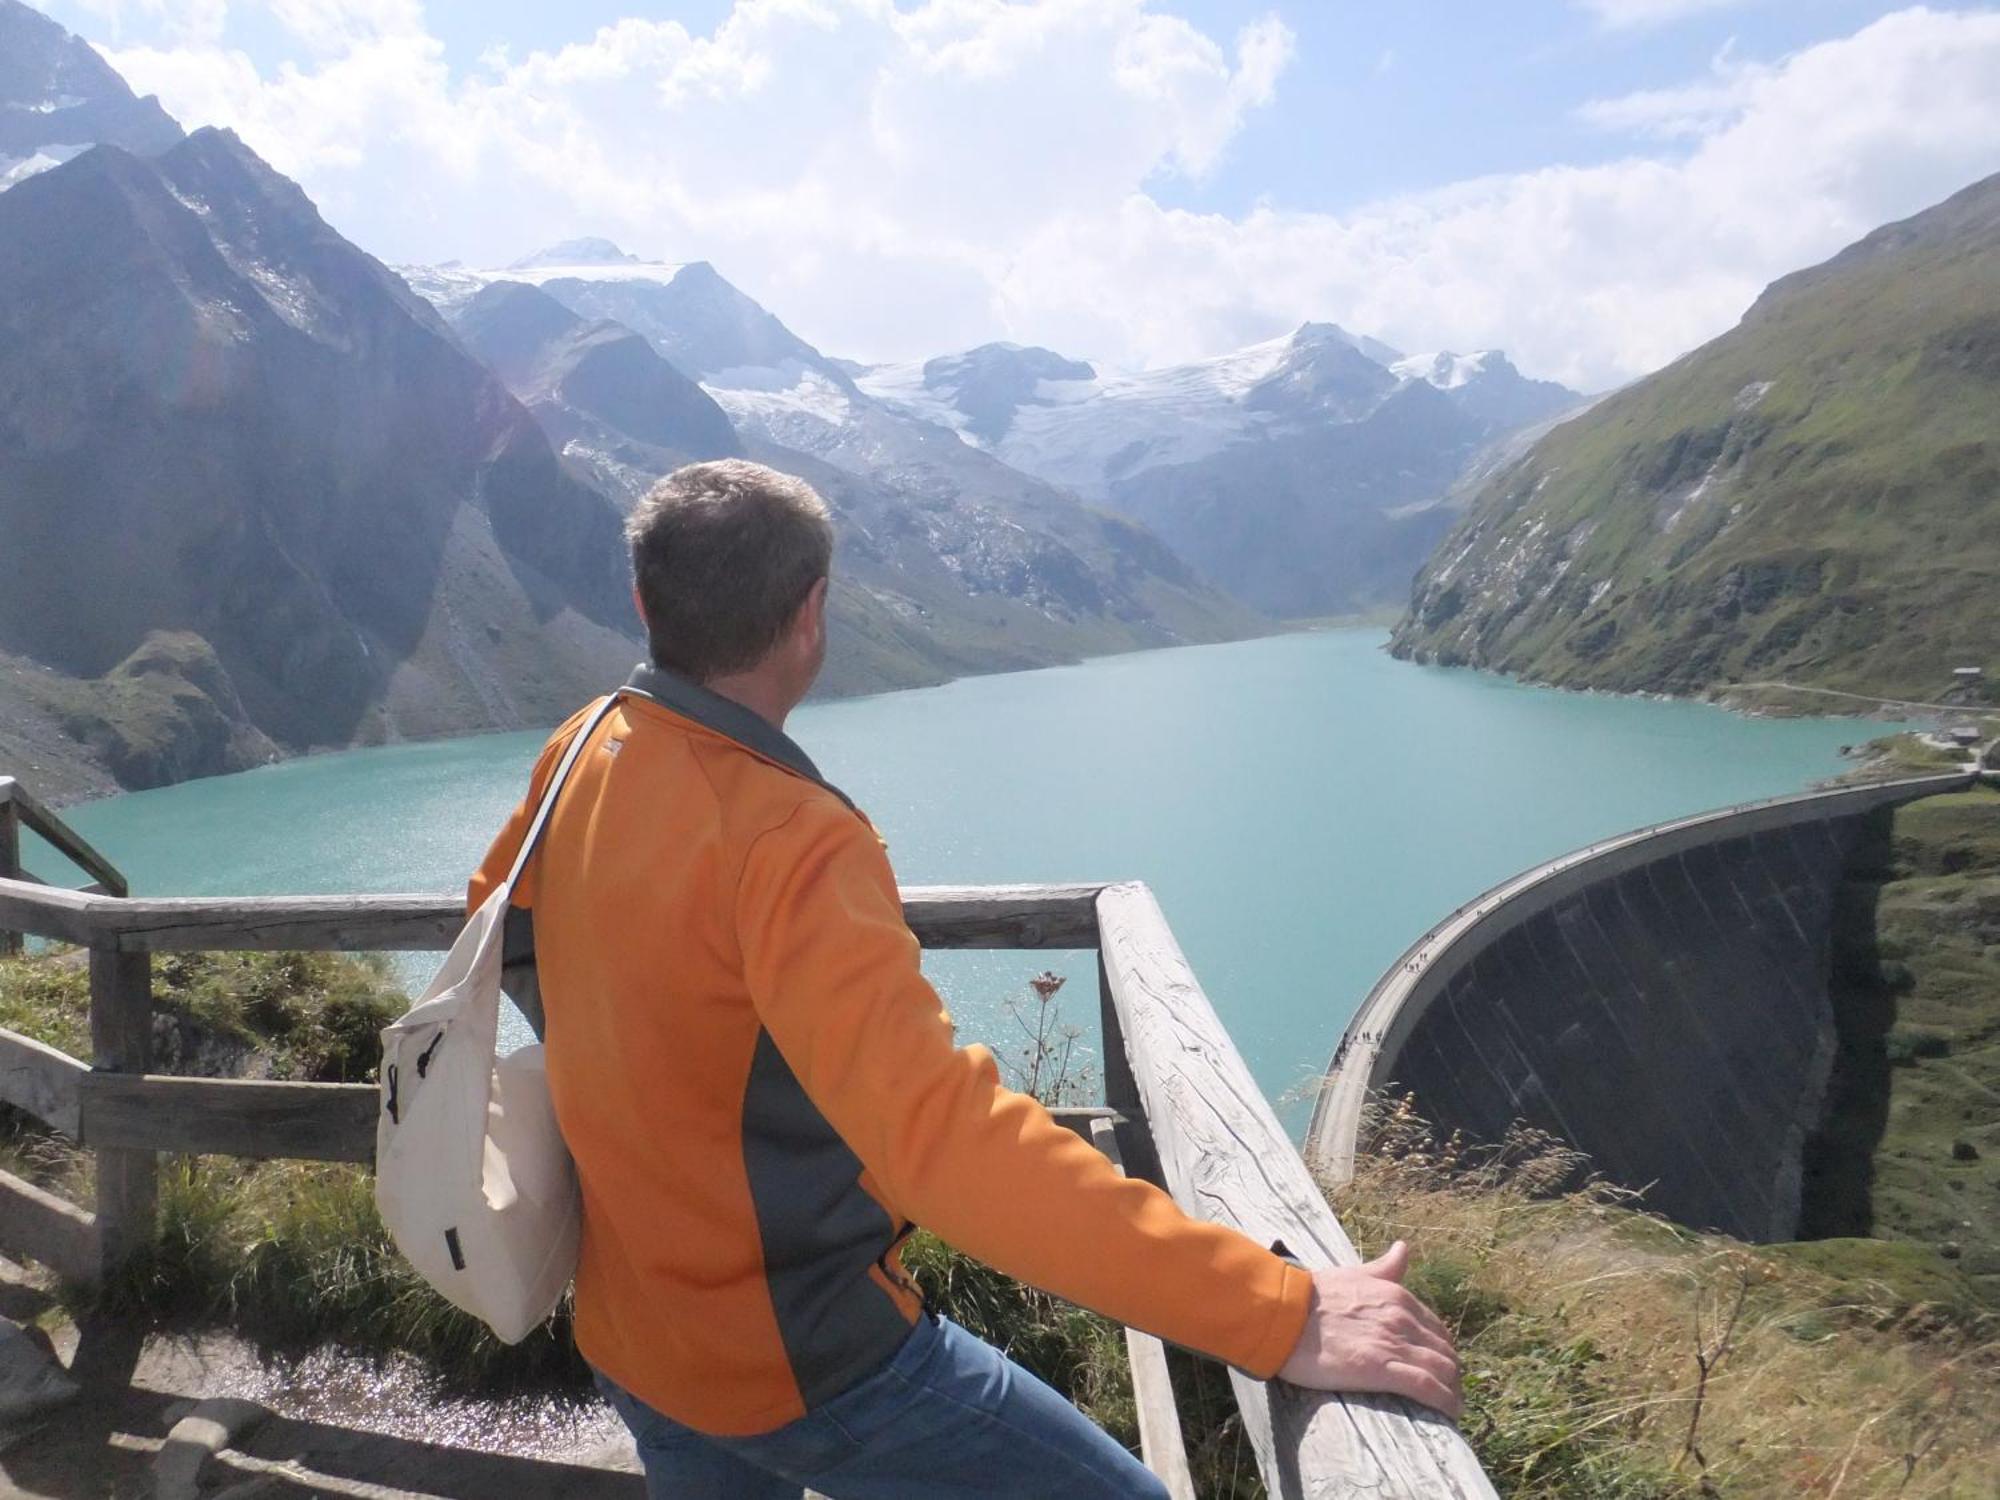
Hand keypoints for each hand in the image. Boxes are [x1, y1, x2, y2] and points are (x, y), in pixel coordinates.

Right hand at [1276, 1240, 1463, 1418]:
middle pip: (1445, 1352)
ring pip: (1443, 1370)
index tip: (1439, 1366)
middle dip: (1451, 1374)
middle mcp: (1402, 1318)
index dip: (1442, 1350)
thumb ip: (1384, 1267)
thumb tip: (1404, 1248)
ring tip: (1450, 1407)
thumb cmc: (1313, 1295)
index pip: (1437, 1329)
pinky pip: (1427, 1387)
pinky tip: (1449, 1413)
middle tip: (1446, 1391)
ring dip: (1452, 1391)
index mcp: (1397, 1296)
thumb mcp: (1355, 1273)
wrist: (1283, 1312)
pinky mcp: (1381, 1369)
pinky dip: (1444, 1402)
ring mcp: (1394, 1343)